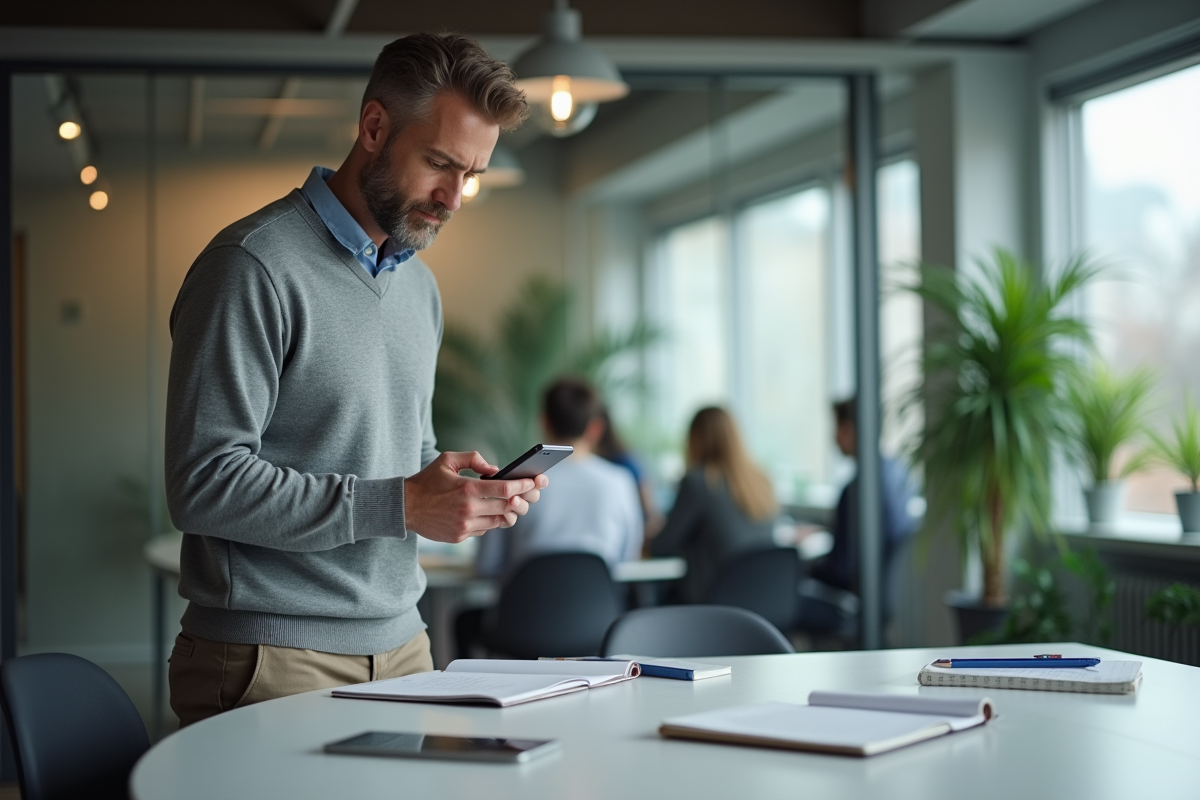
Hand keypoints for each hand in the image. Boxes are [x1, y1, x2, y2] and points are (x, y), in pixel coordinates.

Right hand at [404, 451, 549, 542]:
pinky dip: (490, 520)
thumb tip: (494, 469)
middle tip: (530, 493)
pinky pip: (484, 529)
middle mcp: (469, 509)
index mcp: (467, 489)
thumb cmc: (427, 481)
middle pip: (507, 507)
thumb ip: (473, 459)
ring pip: (499, 521)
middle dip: (522, 499)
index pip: (506, 490)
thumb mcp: (447, 460)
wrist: (404, 507)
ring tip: (510, 503)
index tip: (535, 481)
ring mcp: (465, 526)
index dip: (524, 486)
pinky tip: (488, 511)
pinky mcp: (460, 536)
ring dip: (507, 512)